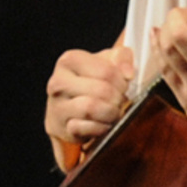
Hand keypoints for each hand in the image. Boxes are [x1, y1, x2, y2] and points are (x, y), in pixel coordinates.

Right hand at [45, 38, 134, 157]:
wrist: (69, 110)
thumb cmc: (90, 81)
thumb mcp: (105, 62)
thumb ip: (121, 57)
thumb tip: (128, 73)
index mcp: (69, 61)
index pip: (106, 71)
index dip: (122, 81)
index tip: (124, 85)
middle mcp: (58, 82)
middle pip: (101, 90)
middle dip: (118, 98)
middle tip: (121, 100)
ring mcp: (57, 107)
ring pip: (92, 109)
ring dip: (111, 113)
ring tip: (115, 112)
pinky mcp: (61, 128)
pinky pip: (88, 128)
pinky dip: (102, 128)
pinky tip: (104, 124)